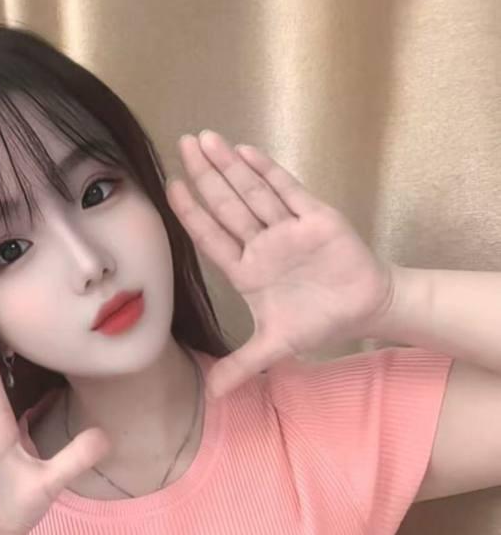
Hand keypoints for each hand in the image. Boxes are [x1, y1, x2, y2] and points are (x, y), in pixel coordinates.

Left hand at [166, 130, 398, 399]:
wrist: (365, 310)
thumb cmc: (319, 321)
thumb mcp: (275, 348)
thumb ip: (242, 366)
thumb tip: (211, 395)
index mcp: (247, 270)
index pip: (211, 237)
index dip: (191, 213)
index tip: (170, 187)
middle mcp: (262, 244)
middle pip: (227, 205)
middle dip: (205, 176)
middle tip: (182, 144)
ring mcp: (287, 228)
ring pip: (252, 193)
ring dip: (230, 167)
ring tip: (206, 139)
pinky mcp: (316, 219)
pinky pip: (288, 191)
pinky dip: (268, 172)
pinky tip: (246, 153)